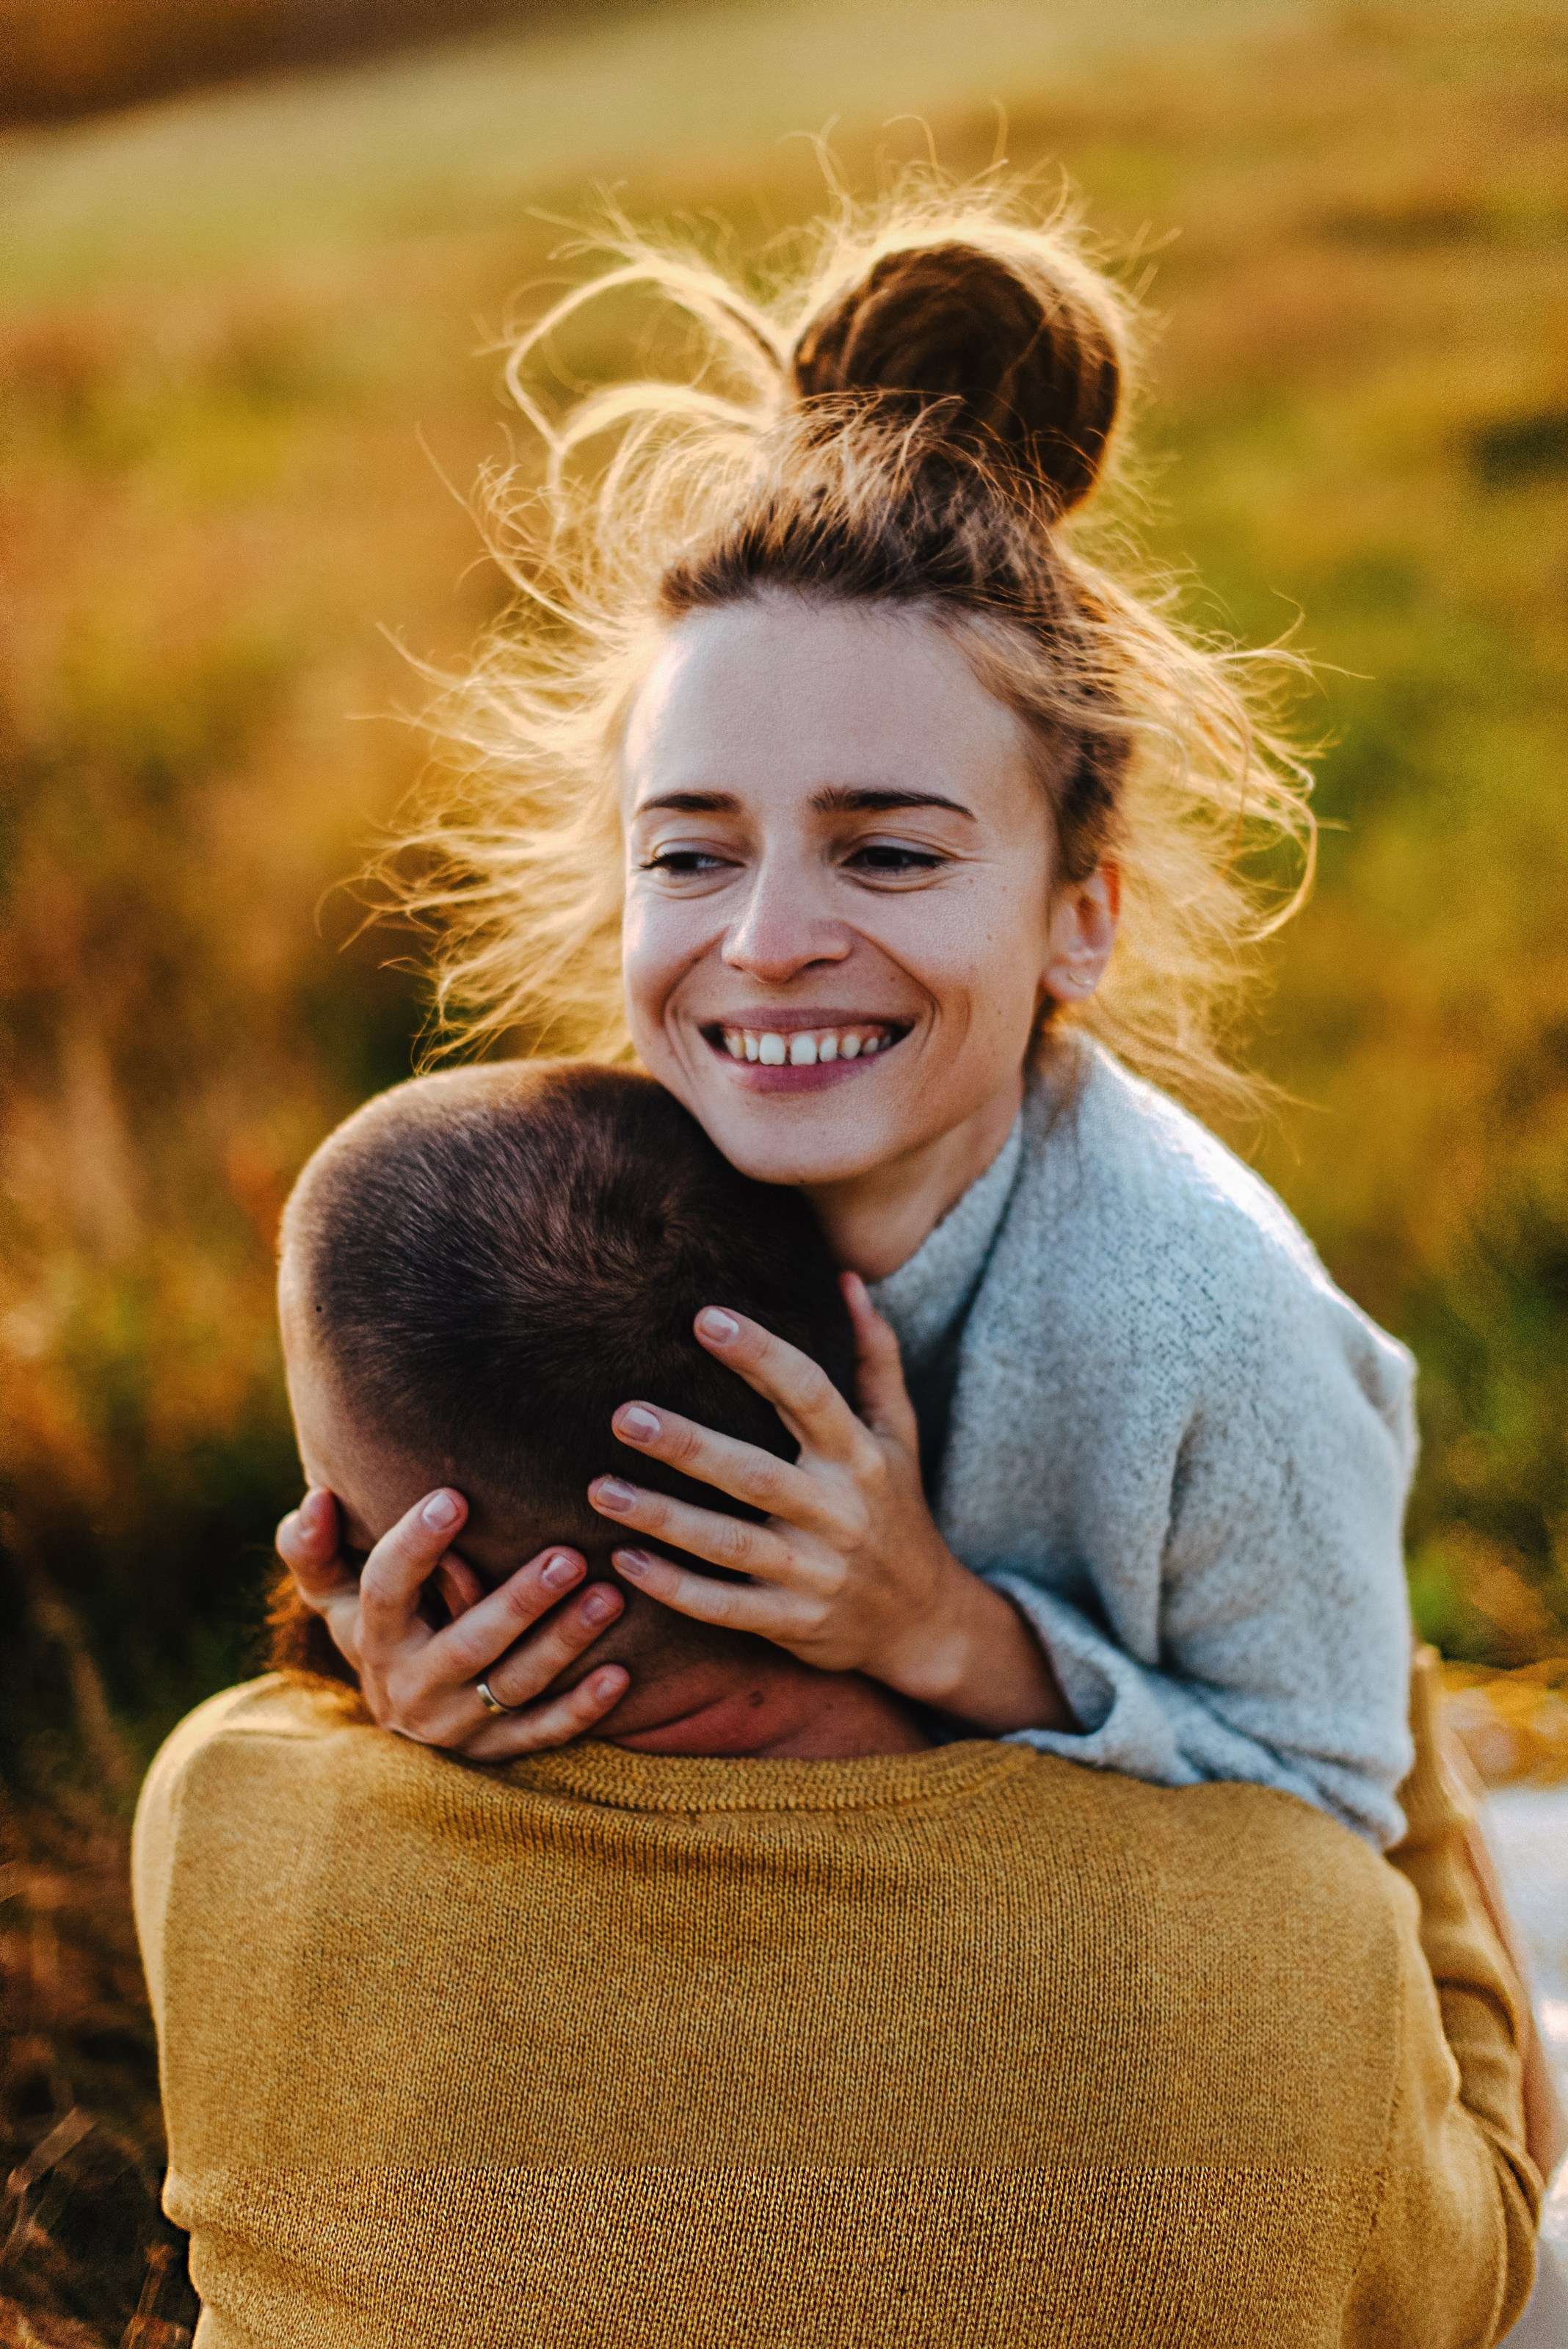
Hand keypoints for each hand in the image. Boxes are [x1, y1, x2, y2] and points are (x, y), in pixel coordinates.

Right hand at [275, 1486, 629, 1759]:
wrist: (395, 1723)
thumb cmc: (374, 1627)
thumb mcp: (332, 1595)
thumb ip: (313, 1547)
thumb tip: (316, 1497)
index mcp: (373, 1638)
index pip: (386, 1590)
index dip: (415, 1545)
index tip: (454, 1498)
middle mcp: (412, 1687)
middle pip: (468, 1643)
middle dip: (519, 1602)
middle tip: (569, 1556)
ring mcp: (457, 1726)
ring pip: (515, 1685)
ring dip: (564, 1643)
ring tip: (610, 1597)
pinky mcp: (496, 1752)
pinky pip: (541, 1734)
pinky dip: (581, 1709)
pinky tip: (619, 1674)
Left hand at [588, 1275, 1073, 1735]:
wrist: (925, 1621)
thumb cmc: (898, 1510)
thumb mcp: (899, 1434)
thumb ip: (874, 1357)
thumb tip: (845, 1279)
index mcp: (860, 1457)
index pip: (809, 1396)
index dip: (760, 1355)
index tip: (704, 1318)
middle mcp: (838, 1513)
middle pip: (756, 1475)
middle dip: (689, 1446)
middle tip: (623, 1414)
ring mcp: (815, 1573)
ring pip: (729, 1546)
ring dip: (663, 1519)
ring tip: (599, 1490)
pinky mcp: (793, 1622)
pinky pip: (725, 1608)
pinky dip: (675, 1588)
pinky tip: (623, 1562)